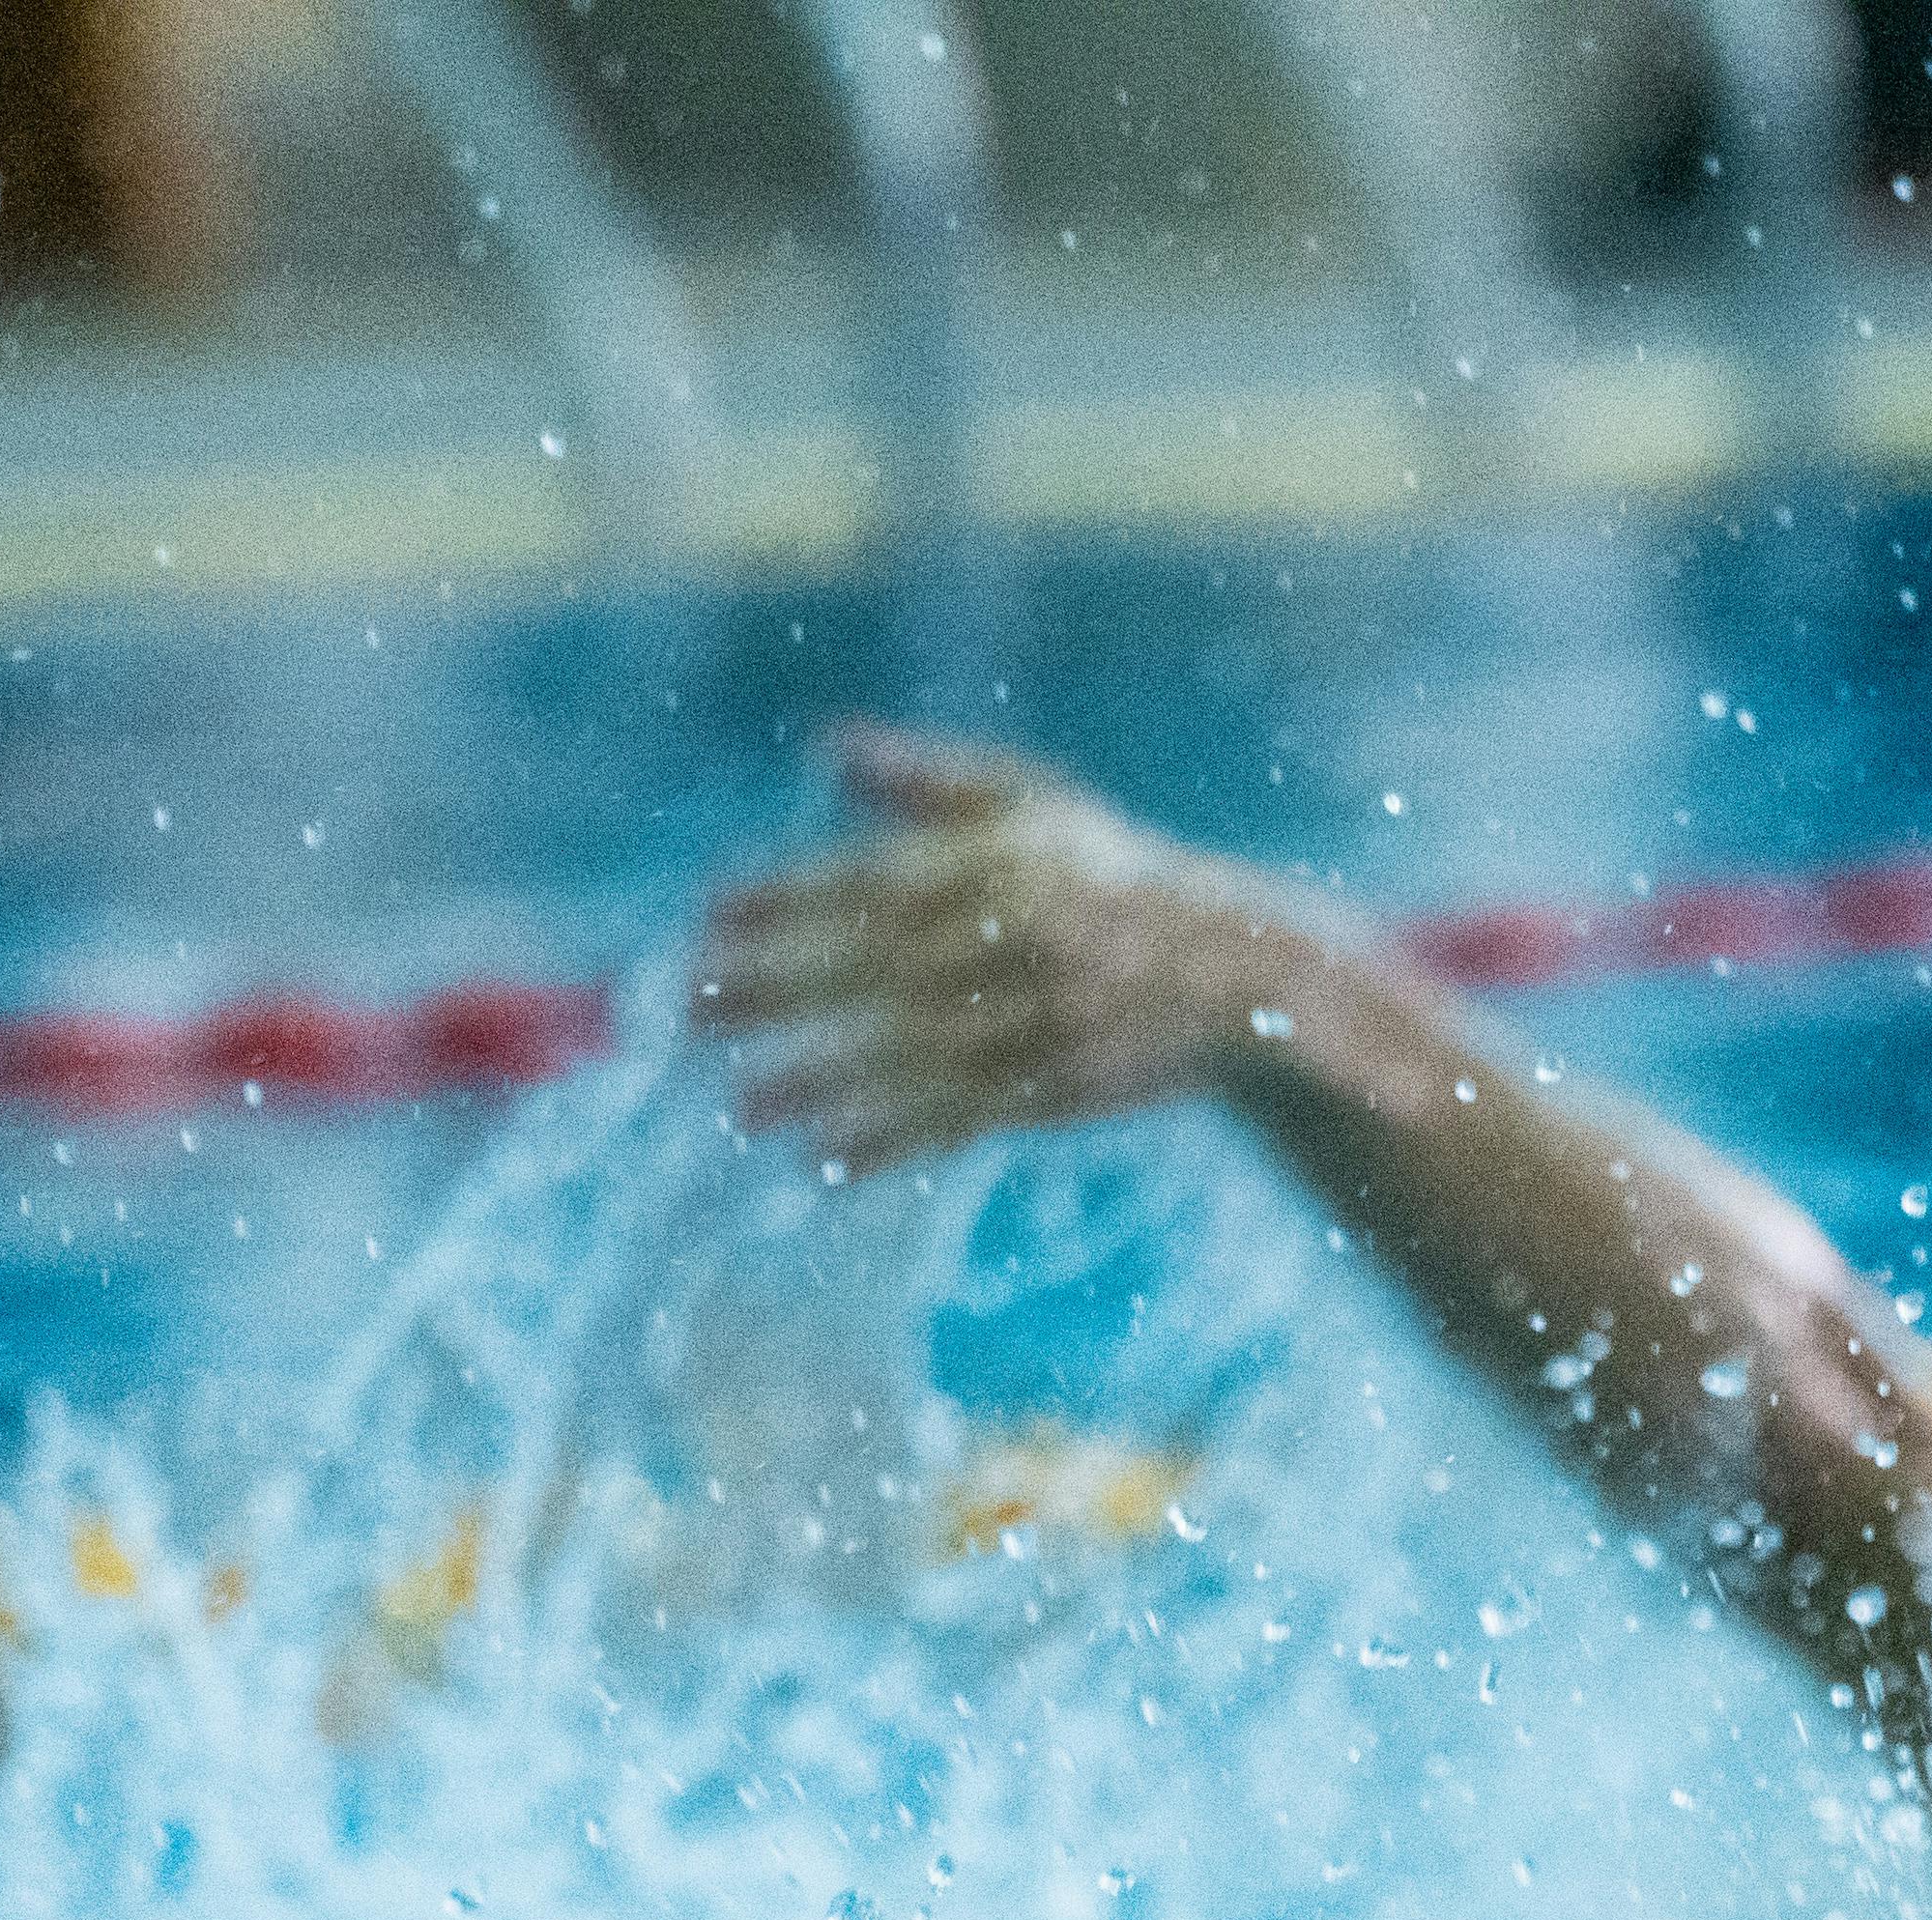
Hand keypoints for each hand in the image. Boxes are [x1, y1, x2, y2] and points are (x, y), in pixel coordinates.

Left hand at [685, 728, 1357, 1175]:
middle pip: (873, 967)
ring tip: (743, 1103)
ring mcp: (1031, 1021)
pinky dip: (893, 1139)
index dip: (786, 898)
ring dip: (823, 1080)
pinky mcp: (1053, 1088)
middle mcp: (1006, 941)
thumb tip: (827, 749)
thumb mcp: (1033, 804)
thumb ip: (929, 780)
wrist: (1241, 974)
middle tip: (690, 1006)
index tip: (707, 913)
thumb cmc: (1117, 876)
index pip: (869, 880)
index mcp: (994, 865)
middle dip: (778, 988)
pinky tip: (828, 1158)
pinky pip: (960, 1117)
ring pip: (910, 1054)